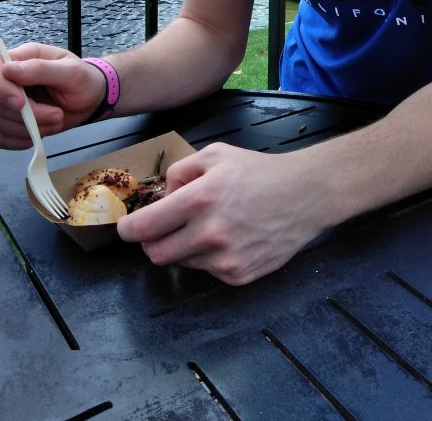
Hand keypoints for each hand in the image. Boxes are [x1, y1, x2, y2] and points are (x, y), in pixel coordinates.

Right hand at [0, 42, 105, 149]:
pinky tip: (40, 134)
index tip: (21, 104)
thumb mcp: (71, 71)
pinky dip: (20, 141)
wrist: (91, 100)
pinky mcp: (13, 123)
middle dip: (29, 115)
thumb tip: (8, 70)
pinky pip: (2, 138)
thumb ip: (40, 69)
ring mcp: (10, 104)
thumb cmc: (83, 79)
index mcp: (22, 60)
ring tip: (56, 121)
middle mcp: (11, 81)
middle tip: (57, 114)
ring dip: (29, 129)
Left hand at [116, 143, 324, 285]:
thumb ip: (179, 171)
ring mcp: (225, 260)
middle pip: (156, 254)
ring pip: (182, 262)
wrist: (305, 195)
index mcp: (199, 199)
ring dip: (184, 247)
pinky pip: (207, 271)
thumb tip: (161, 197)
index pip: (144, 228)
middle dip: (152, 241)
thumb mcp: (215, 154)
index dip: (128, 230)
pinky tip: (229, 237)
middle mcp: (209, 234)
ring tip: (209, 225)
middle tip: (163, 227)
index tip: (126, 228)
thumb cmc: (259, 172)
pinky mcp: (238, 276)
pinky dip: (208, 257)